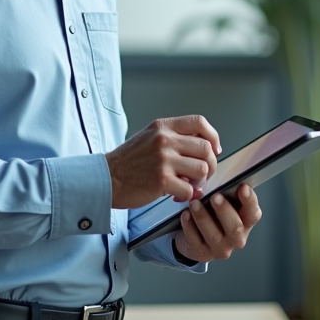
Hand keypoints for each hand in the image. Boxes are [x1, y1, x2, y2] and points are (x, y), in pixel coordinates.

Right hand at [105, 115, 220, 208]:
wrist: (105, 178)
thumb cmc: (127, 161)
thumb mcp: (149, 137)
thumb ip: (173, 137)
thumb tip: (203, 147)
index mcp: (163, 127)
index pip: (199, 123)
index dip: (213, 137)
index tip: (214, 149)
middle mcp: (164, 139)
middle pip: (205, 148)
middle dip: (210, 165)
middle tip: (202, 175)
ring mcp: (163, 159)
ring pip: (202, 169)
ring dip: (199, 182)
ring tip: (188, 185)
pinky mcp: (161, 180)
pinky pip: (189, 189)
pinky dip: (187, 196)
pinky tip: (177, 195)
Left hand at [174, 184, 262, 262]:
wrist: (195, 234)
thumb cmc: (212, 213)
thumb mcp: (221, 202)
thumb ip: (223, 193)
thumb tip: (218, 179)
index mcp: (245, 222)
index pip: (253, 214)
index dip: (250, 201)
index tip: (242, 187)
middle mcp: (236, 238)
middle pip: (235, 227)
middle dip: (225, 210)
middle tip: (215, 196)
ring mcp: (220, 248)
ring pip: (214, 235)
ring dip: (204, 217)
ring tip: (194, 203)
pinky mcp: (202, 253)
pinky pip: (195, 241)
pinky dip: (189, 226)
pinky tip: (185, 214)